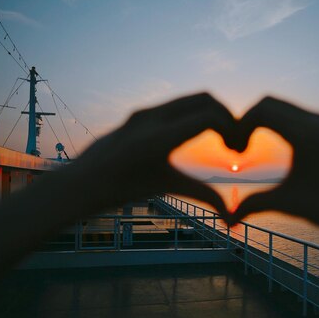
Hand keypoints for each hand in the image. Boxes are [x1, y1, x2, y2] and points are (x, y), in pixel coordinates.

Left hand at [66, 92, 238, 216]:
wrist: (82, 182)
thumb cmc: (122, 190)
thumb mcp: (166, 188)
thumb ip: (202, 195)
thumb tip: (231, 218)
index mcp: (158, 139)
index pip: (208, 117)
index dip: (231, 129)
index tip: (236, 150)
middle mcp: (151, 118)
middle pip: (204, 99)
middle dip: (226, 114)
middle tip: (234, 139)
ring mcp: (143, 112)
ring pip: (190, 99)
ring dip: (210, 112)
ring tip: (219, 138)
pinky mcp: (139, 113)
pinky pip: (175, 105)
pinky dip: (192, 114)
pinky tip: (194, 136)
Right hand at [228, 96, 318, 240]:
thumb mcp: (289, 203)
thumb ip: (254, 204)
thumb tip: (228, 219)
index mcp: (305, 133)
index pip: (261, 111)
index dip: (239, 126)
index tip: (234, 151)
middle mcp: (317, 120)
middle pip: (270, 103)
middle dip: (249, 120)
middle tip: (239, 147)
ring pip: (286, 107)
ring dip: (265, 121)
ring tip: (254, 146)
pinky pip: (300, 115)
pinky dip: (282, 123)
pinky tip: (279, 148)